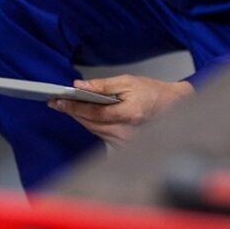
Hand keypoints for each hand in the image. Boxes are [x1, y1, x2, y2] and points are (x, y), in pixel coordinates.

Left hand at [48, 74, 193, 143]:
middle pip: (90, 123)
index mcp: (129, 114)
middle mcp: (127, 132)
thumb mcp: (127, 81)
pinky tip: (86, 116)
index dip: (74, 107)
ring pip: (94, 130)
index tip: (57, 101)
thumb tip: (80, 86)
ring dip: (81, 118)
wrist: (173, 106)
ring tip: (67, 106)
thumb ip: (102, 85)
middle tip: (56, 102)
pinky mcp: (125, 146)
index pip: (94, 113)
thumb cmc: (153, 93)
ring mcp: (126, 142)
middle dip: (73, 112)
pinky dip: (92, 125)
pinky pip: (101, 135)